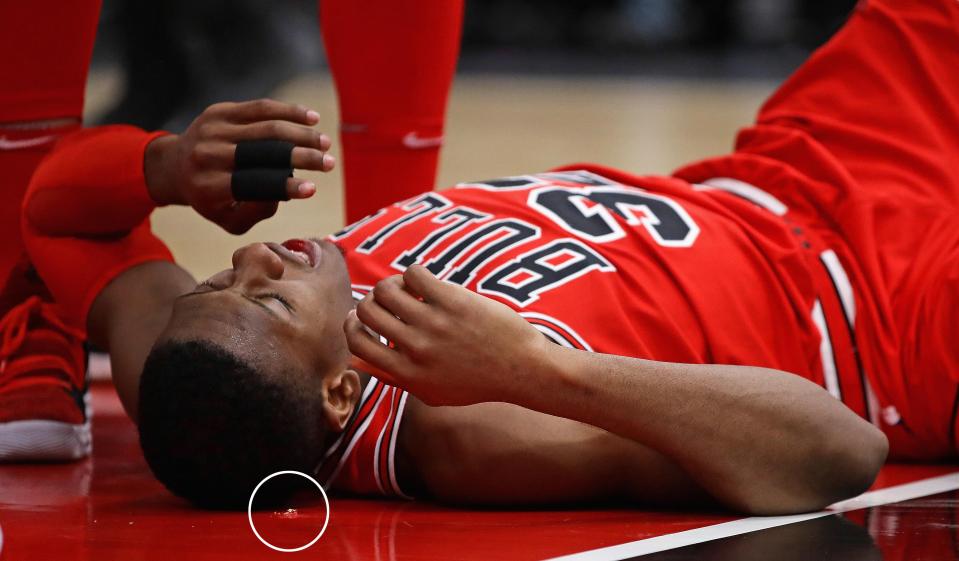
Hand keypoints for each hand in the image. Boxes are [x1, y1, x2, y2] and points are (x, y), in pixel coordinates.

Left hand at [145, 99, 334, 234]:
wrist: (176, 167)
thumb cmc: (212, 199)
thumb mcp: (230, 219)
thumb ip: (258, 211)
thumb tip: (284, 191)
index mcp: (210, 187)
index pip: (255, 184)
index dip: (285, 187)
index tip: (313, 189)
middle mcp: (208, 155)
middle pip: (264, 151)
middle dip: (302, 157)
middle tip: (329, 164)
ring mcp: (213, 129)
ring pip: (267, 126)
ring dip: (302, 134)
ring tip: (325, 143)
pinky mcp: (219, 111)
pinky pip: (260, 107)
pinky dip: (290, 111)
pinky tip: (312, 118)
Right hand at [344, 265, 550, 405]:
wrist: (521, 369)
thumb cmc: (477, 382)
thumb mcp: (431, 393)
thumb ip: (394, 379)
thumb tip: (357, 362)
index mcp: (406, 374)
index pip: (356, 345)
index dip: (351, 326)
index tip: (359, 316)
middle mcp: (415, 349)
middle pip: (367, 311)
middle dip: (371, 302)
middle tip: (386, 301)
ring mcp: (433, 324)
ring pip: (385, 289)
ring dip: (391, 285)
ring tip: (407, 289)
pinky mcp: (452, 301)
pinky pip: (414, 273)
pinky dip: (414, 273)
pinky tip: (427, 283)